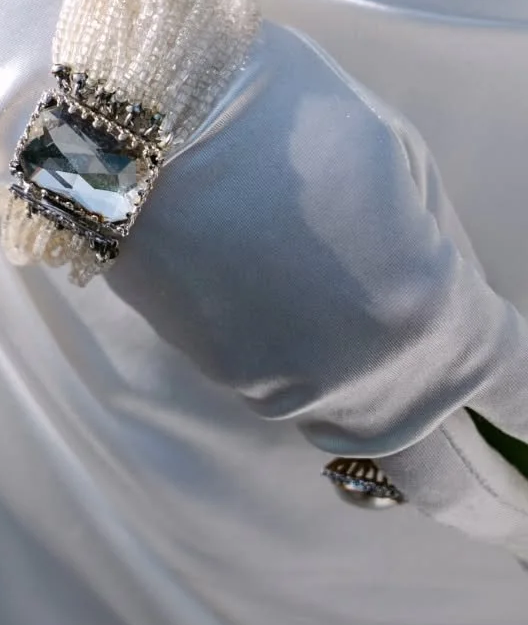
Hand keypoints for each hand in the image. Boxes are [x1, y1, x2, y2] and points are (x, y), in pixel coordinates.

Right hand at [106, 21, 527, 553]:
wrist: (136, 119)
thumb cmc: (281, 112)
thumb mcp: (399, 161)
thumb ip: (438, 250)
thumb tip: (441, 298)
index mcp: (436, 323)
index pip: (518, 398)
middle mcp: (367, 385)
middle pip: (440, 475)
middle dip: (480, 496)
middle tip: (504, 512)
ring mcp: (285, 392)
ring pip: (354, 431)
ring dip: (383, 417)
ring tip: (382, 377)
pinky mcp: (219, 378)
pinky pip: (291, 392)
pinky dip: (309, 368)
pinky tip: (291, 307)